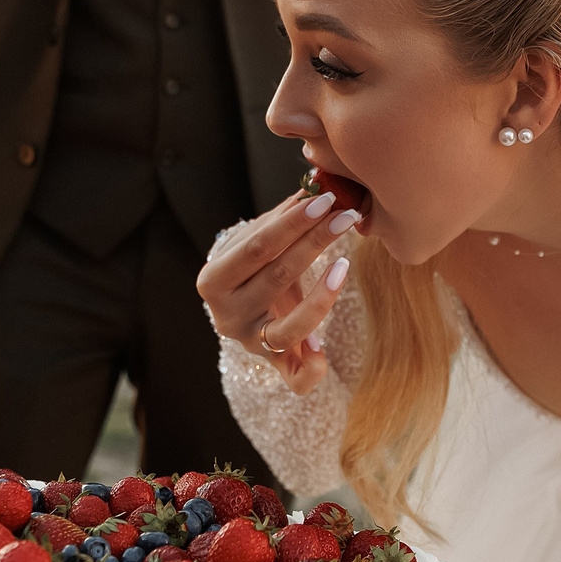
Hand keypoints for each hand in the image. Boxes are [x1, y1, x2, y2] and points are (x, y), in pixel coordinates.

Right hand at [196, 189, 359, 393]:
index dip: (291, 223)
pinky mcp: (275, 366)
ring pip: (289, 327)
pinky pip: (296, 377)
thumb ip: (281, 219)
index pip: (256, 247)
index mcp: (214, 281)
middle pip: (276, 277)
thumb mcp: (257, 243)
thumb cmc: (255, 268)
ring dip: (323, 294)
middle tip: (346, 216)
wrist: (243, 310)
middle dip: (314, 243)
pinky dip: (312, 366)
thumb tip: (315, 184)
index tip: (324, 199)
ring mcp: (251, 343)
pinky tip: (324, 348)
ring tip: (346, 263)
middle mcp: (227, 316)